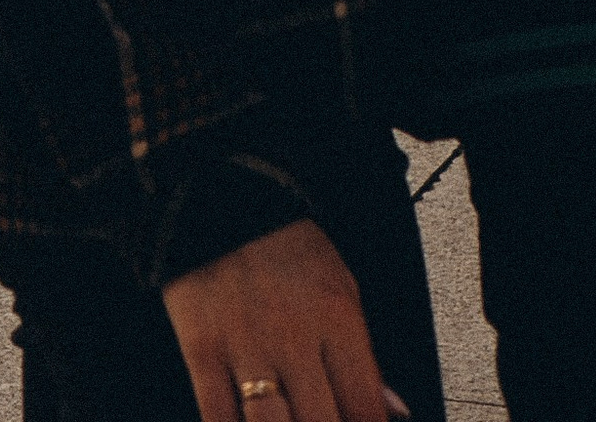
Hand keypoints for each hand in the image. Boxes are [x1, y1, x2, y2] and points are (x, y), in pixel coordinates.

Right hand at [161, 216, 404, 421]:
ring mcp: (246, 344)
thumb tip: (393, 410)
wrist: (221, 194)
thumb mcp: (341, 287)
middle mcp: (294, 335)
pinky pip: (217, 416)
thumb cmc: (286, 247)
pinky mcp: (202, 349)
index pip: (365, 407)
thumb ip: (366, 358)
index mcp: (337, 318)